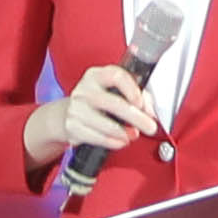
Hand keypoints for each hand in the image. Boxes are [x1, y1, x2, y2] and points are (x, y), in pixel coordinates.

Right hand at [36, 64, 163, 178]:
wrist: (68, 113)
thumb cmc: (99, 101)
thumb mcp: (116, 91)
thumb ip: (138, 97)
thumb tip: (149, 112)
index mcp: (97, 75)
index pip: (115, 76)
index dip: (132, 90)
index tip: (142, 103)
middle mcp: (84, 90)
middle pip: (113, 103)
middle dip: (135, 117)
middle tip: (150, 127)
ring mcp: (76, 108)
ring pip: (104, 124)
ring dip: (124, 132)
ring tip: (134, 135)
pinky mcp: (72, 127)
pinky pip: (96, 137)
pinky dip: (112, 142)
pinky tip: (121, 141)